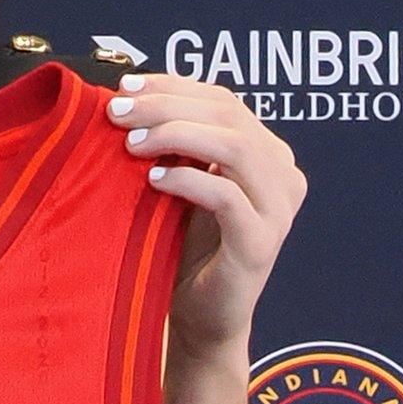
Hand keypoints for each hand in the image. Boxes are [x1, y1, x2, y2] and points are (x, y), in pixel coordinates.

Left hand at [105, 73, 306, 359]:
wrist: (200, 318)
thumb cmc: (183, 246)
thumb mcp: (180, 181)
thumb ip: (175, 141)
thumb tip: (128, 93)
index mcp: (267, 152)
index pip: (223, 99)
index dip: (174, 86)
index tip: (125, 86)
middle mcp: (284, 174)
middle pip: (229, 115)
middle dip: (167, 106)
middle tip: (118, 113)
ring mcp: (279, 209)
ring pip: (234, 147)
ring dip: (176, 135)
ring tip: (132, 144)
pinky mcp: (262, 244)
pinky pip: (227, 196)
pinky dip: (187, 180)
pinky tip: (153, 179)